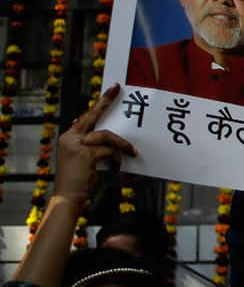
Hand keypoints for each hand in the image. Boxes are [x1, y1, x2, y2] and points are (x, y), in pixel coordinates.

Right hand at [54, 83, 136, 211]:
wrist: (68, 197)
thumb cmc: (78, 179)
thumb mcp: (82, 159)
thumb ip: (91, 146)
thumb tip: (108, 137)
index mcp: (69, 136)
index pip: (86, 116)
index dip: (100, 103)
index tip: (112, 90)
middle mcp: (70, 137)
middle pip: (92, 115)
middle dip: (105, 101)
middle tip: (117, 88)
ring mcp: (77, 144)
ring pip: (106, 135)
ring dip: (122, 145)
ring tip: (132, 153)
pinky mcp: (86, 154)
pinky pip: (109, 151)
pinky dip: (117, 159)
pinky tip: (117, 168)